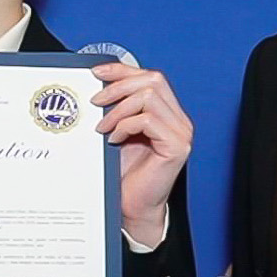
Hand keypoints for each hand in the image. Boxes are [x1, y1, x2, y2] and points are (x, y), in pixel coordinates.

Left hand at [91, 63, 192, 247]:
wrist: (131, 206)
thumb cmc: (124, 173)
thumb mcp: (117, 130)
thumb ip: (118, 107)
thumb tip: (97, 81)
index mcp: (167, 112)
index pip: (150, 76)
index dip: (122, 70)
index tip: (96, 72)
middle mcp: (179, 120)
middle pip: (153, 79)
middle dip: (119, 86)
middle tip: (96, 101)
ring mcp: (181, 132)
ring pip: (149, 96)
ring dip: (119, 109)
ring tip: (103, 126)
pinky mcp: (176, 147)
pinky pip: (148, 120)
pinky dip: (126, 125)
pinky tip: (114, 139)